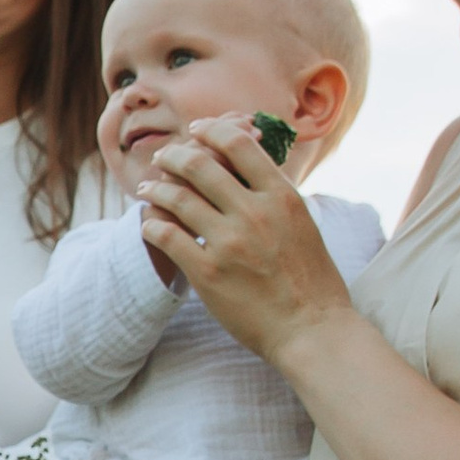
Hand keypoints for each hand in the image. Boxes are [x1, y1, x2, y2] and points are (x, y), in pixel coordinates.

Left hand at [137, 118, 350, 370]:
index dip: (211, 130)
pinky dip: (152, 224)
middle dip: (174, 155)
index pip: (238, 144)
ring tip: (147, 188)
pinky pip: (166, 237)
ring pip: (177, 198)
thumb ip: (274, 195)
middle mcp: (254, 213)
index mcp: (282, 196)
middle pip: (200, 164)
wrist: (312, 329)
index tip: (197, 130)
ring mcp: (229, 243)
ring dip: (155, 188)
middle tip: (163, 157)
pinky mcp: (208, 273)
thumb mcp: (303, 223)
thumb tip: (251, 165)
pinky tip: (149, 224)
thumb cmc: (312, 280)